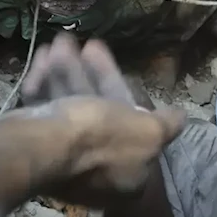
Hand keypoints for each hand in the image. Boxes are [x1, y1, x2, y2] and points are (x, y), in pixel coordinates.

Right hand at [14, 33, 184, 204]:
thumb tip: (179, 118)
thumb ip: (166, 124)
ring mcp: (64, 159)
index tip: (119, 71)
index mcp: (128, 175)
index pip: (133, 127)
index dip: (123, 90)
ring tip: (60, 40)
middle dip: (93, 74)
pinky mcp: (37, 146)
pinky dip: (45, 83)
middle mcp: (96, 171)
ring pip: (71, 106)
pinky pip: (46, 110)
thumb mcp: (148, 132)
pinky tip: (42, 57)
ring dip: (67, 70)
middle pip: (100, 112)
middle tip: (88, 44)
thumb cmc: (99, 136)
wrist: (39, 146)